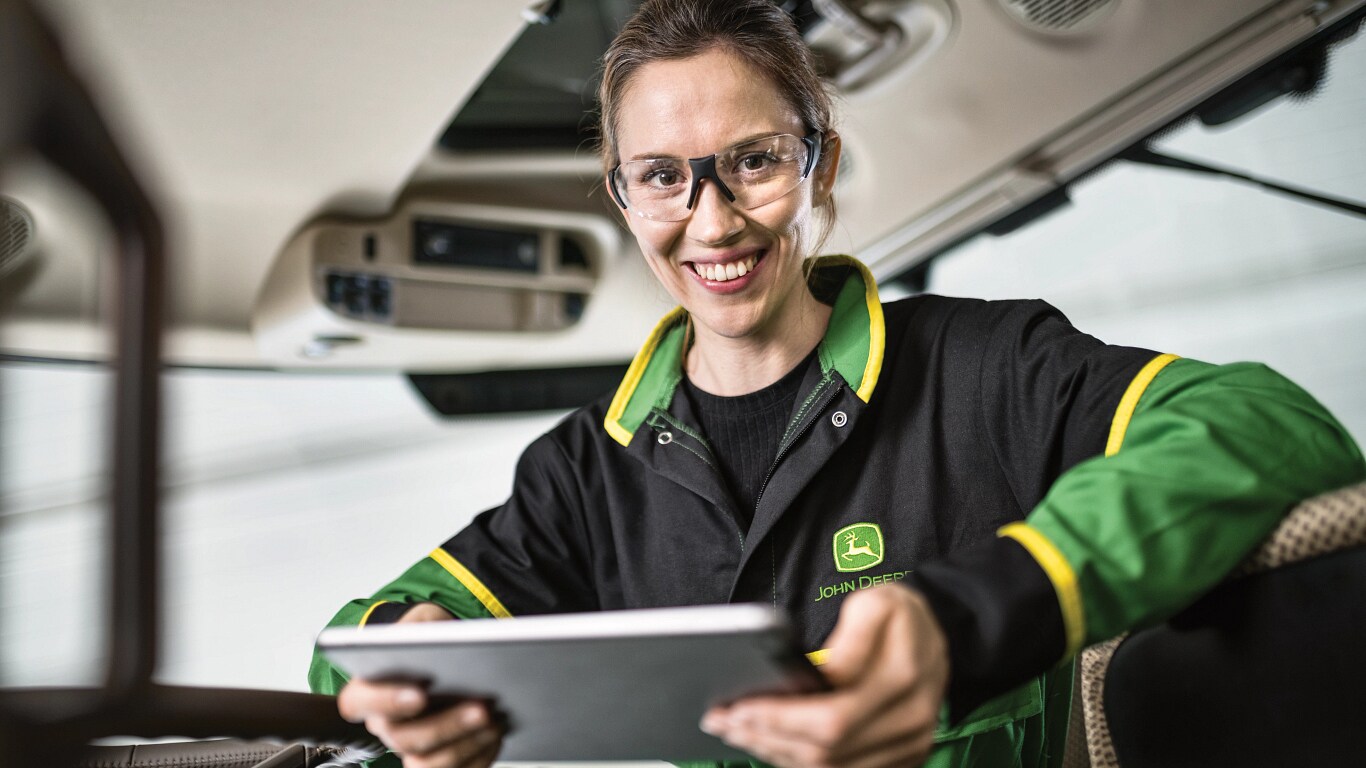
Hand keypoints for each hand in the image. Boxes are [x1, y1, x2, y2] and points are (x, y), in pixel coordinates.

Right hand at [336, 603, 504, 767]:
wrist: (455, 655)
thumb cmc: (432, 637)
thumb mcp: (423, 620)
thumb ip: (417, 627)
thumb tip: (422, 637)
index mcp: (369, 690)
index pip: (358, 703)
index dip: (386, 701)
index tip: (421, 694)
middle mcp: (386, 726)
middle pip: (403, 738)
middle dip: (445, 725)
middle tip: (481, 708)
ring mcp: (412, 748)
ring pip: (427, 764)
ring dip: (464, 745)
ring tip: (495, 722)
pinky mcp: (440, 761)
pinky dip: (479, 758)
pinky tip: (498, 735)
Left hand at [701, 585, 948, 767]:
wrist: (938, 634)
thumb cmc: (898, 615)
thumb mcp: (875, 604)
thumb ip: (849, 640)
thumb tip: (819, 678)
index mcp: (902, 677)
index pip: (831, 717)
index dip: (779, 718)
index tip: (738, 707)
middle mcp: (911, 719)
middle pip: (827, 750)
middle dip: (767, 738)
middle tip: (724, 722)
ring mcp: (910, 745)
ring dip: (778, 754)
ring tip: (738, 733)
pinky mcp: (903, 758)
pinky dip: (801, 762)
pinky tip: (772, 745)